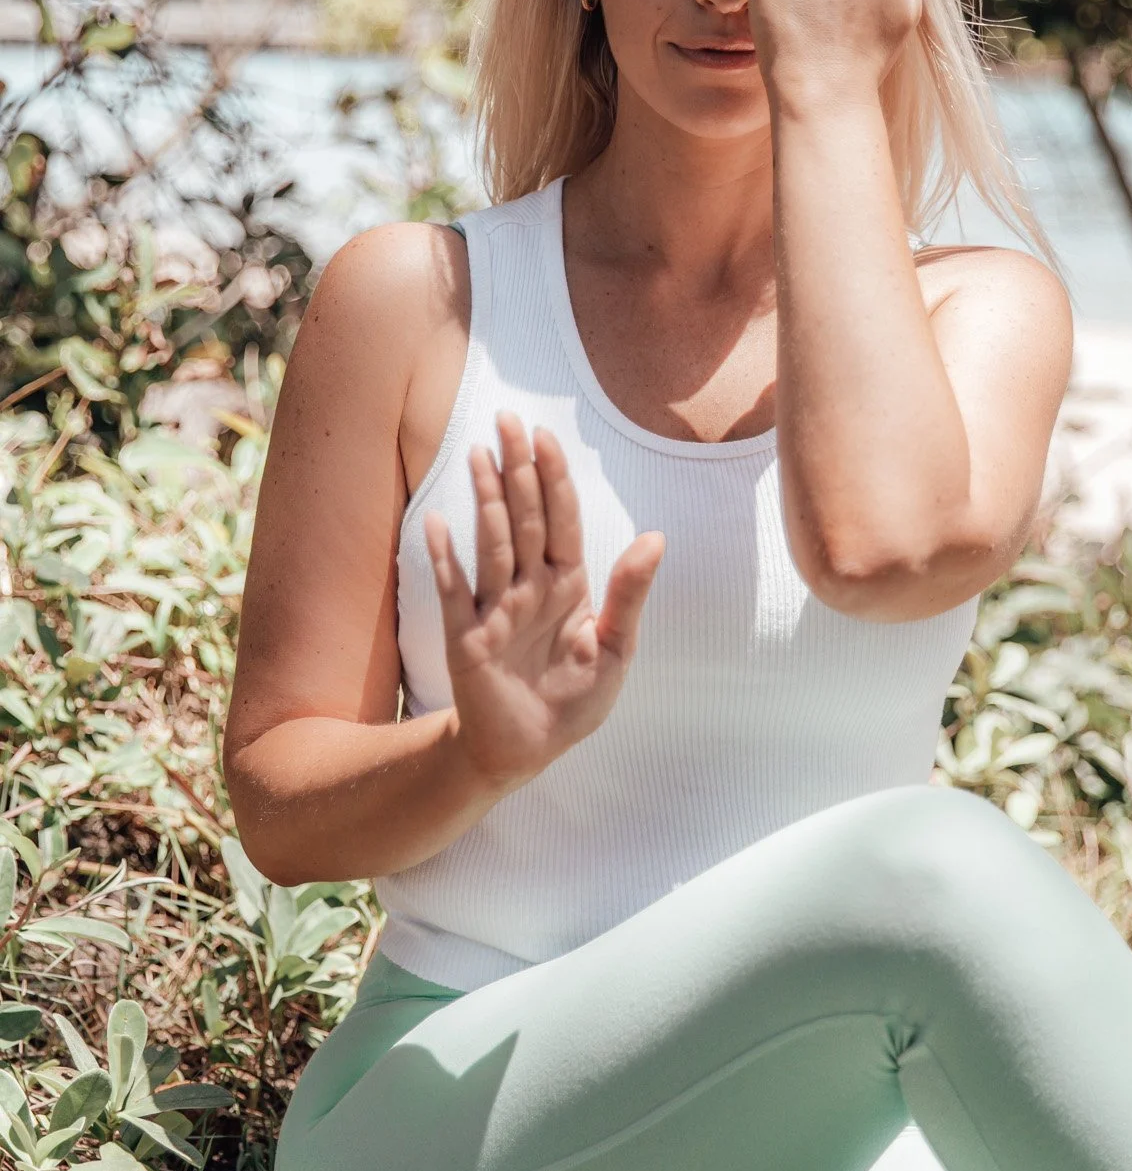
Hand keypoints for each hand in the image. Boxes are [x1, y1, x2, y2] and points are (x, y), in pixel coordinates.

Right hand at [422, 411, 664, 789]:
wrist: (531, 749)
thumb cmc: (574, 699)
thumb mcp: (616, 648)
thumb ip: (629, 593)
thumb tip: (656, 536)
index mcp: (568, 584)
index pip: (561, 520)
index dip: (554, 479)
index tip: (545, 436)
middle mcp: (529, 587)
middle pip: (525, 518)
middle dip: (518, 470)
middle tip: (508, 421)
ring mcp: (494, 608)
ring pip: (492, 543)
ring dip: (487, 501)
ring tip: (479, 455)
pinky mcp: (465, 637)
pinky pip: (453, 591)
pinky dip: (444, 559)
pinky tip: (435, 523)